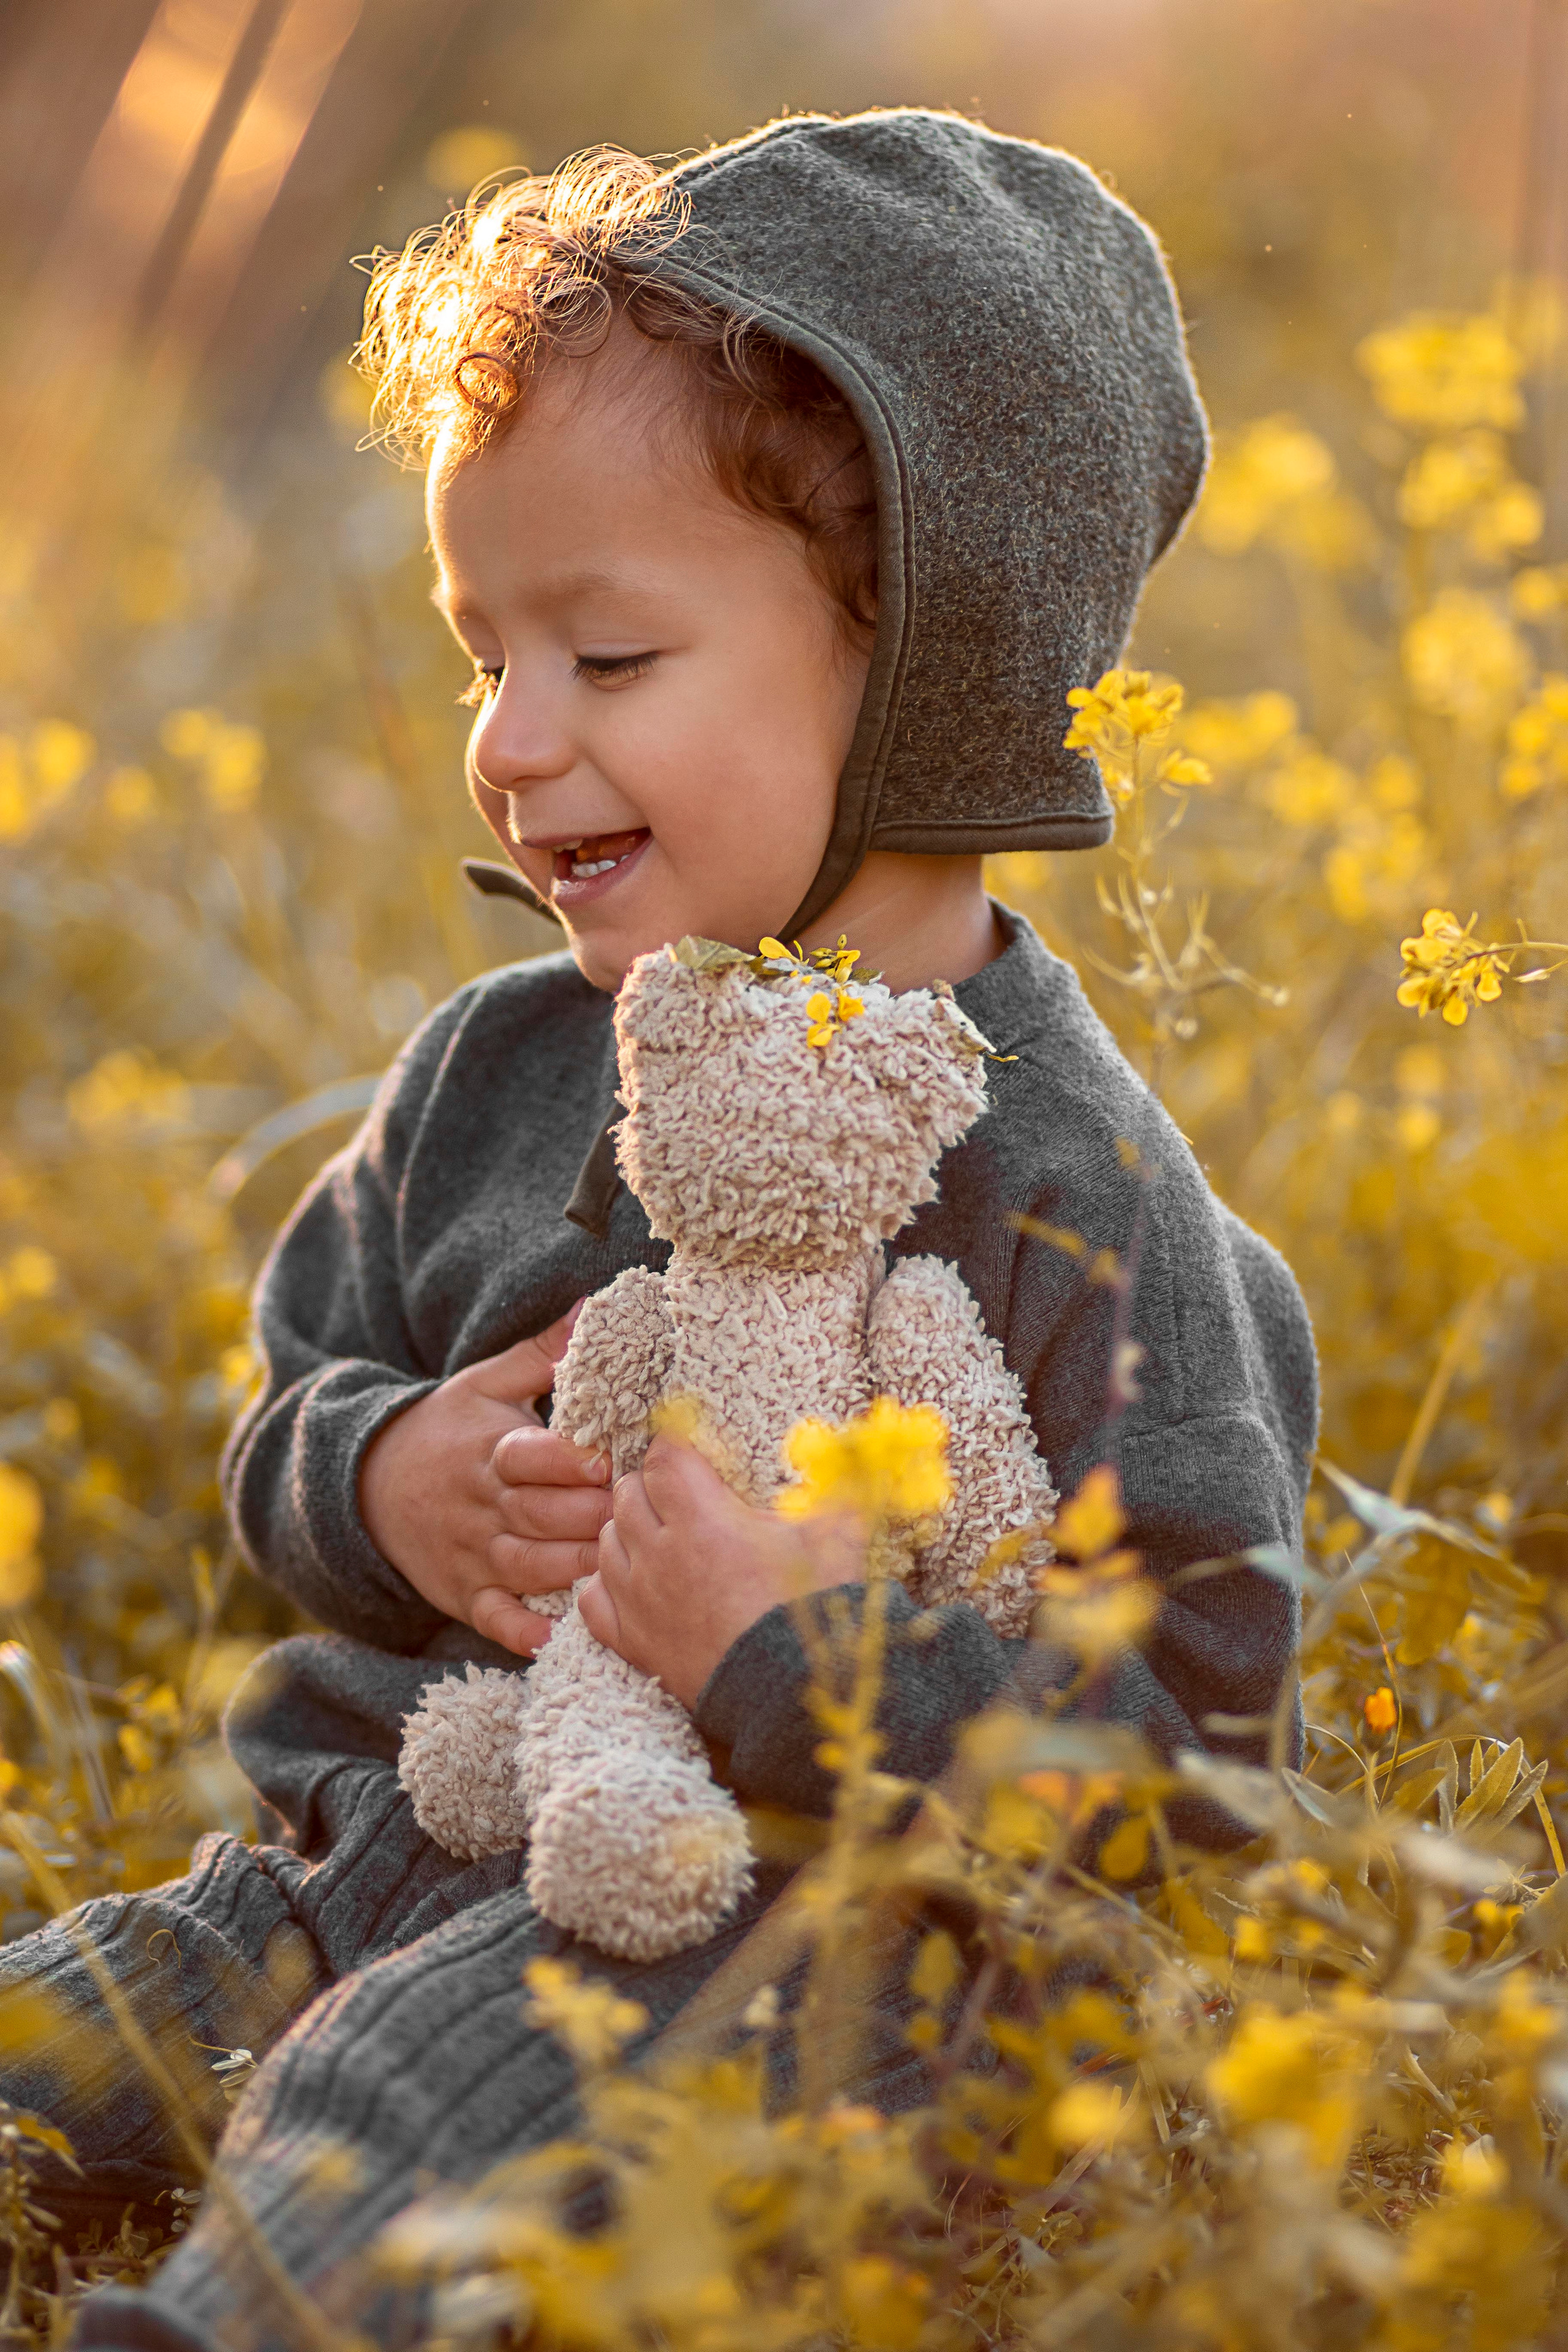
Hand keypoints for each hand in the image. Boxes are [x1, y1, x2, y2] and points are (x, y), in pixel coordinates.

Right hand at [357, 1305, 611, 1655]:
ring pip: (528, 1566)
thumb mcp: (487, 1383)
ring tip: (621, 1566)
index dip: (572, 1462)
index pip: (532, 1457)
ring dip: (574, 1569)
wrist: (370, 1484)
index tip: (609, 1460)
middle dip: (590, 1517)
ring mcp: (472, 1553)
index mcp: (492, 1450)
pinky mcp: (465, 1593)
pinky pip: (494, 1618)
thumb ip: (543, 1352)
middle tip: (636, 1517)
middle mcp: (483, 1505)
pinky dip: (521, 1631)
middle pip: (541, 1516)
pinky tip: (555, 1636)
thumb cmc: (447, 1428)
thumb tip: (596, 1306)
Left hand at [577, 1435, 867, 1707]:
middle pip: (628, 1494)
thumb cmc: (813, 1609)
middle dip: (653, 1488)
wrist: (791, 1693)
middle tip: (682, 1498)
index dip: (677, 1451)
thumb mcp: (837, 1534)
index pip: (663, 1458)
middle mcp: (658, 1552)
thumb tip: (849, 1453)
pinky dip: (607, 1584)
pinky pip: (592, 1597)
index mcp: (700, 1516)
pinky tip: (633, 1583)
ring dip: (629, 1532)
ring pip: (606, 1542)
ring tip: (661, 1539)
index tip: (694, 1458)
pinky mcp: (631, 1640)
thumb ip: (836, 1485)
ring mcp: (638, 1598)